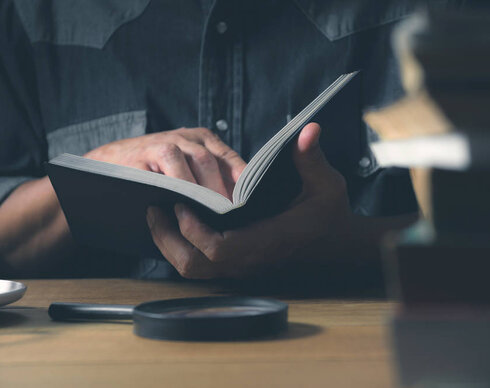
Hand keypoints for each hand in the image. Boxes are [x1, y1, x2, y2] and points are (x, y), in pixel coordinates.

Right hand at [84, 127, 245, 198]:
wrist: (108, 162)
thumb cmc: (156, 171)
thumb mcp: (187, 167)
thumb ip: (210, 177)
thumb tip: (238, 204)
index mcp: (201, 139)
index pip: (228, 158)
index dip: (240, 179)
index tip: (249, 201)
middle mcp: (184, 137)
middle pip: (210, 161)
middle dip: (221, 189)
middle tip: (231, 214)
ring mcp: (162, 144)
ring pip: (191, 162)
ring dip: (203, 190)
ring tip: (212, 212)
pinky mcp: (142, 157)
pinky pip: (164, 172)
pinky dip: (176, 188)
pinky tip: (183, 206)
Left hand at [146, 123, 359, 278]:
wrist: (336, 243)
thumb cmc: (329, 212)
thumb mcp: (326, 183)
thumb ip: (312, 158)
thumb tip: (309, 129)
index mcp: (268, 240)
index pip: (219, 249)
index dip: (194, 230)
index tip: (181, 202)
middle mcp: (250, 259)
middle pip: (196, 265)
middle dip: (169, 240)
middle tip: (154, 209)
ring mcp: (242, 266)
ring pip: (194, 270)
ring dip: (171, 245)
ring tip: (158, 215)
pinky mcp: (238, 265)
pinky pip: (201, 265)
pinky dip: (182, 247)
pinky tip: (175, 223)